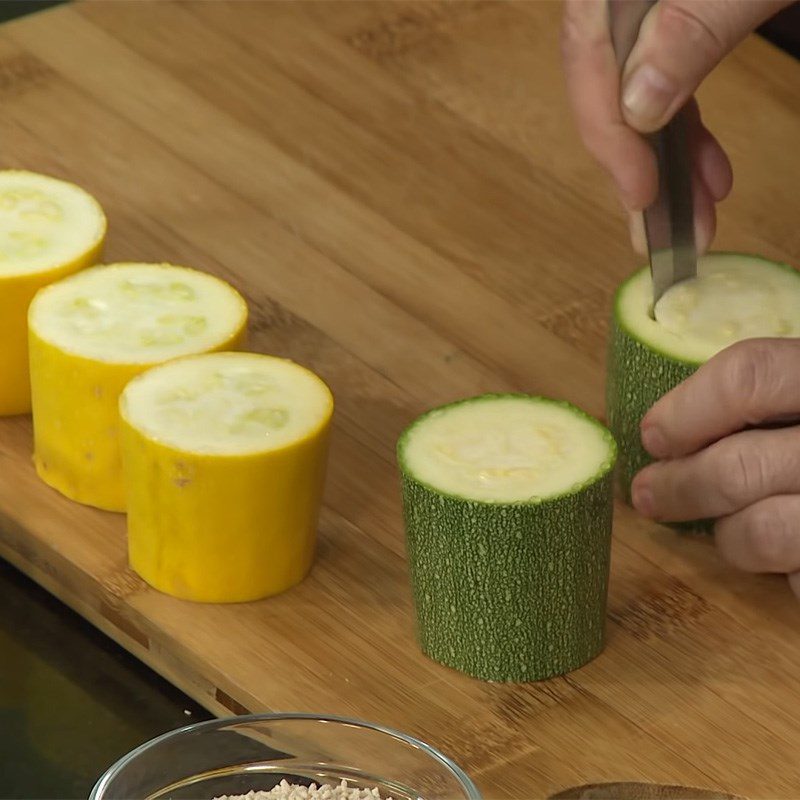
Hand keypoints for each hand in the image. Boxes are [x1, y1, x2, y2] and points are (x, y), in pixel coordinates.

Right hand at [561, 0, 788, 252]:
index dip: (606, 131)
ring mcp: (656, 4)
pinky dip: (690, 133)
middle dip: (636, 164)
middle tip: (661, 232)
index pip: (589, 51)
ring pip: (638, 92)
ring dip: (666, 162)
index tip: (638, 193)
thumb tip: (638, 105)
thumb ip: (695, 24)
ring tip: (695, 214)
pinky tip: (710, 171)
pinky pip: (670, 82)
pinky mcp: (685, 16)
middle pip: (606, 82)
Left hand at [630, 339, 799, 596]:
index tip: (654, 434)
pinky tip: (789, 556)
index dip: (687, 408)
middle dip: (678, 485)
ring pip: (760, 531)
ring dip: (725, 536)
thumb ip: (777, 397)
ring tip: (721, 529)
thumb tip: (668, 430)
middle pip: (739, 462)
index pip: (749, 375)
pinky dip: (783, 571)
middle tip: (648, 494)